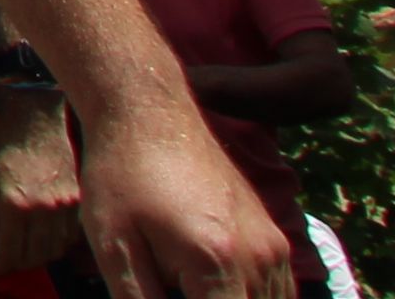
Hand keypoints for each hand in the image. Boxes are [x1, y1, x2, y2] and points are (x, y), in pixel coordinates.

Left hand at [0, 99, 82, 272]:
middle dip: (18, 264)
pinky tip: (45, 239)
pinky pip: (70, 235)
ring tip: (24, 252)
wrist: (37, 115)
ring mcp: (64, 206)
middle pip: (34, 256)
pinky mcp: (79, 199)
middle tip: (6, 261)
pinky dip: (57, 243)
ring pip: (55, 249)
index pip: (9, 251)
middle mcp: (43, 209)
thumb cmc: (6, 142)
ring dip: (39, 257)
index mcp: (15, 204)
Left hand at [71, 102, 293, 298]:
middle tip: (175, 282)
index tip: (167, 293)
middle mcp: (258, 257)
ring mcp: (274, 246)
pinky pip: (280, 292)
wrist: (150, 114)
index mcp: (217, 262)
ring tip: (187, 280)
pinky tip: (218, 290)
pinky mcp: (276, 237)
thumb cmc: (121, 177)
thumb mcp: (114, 247)